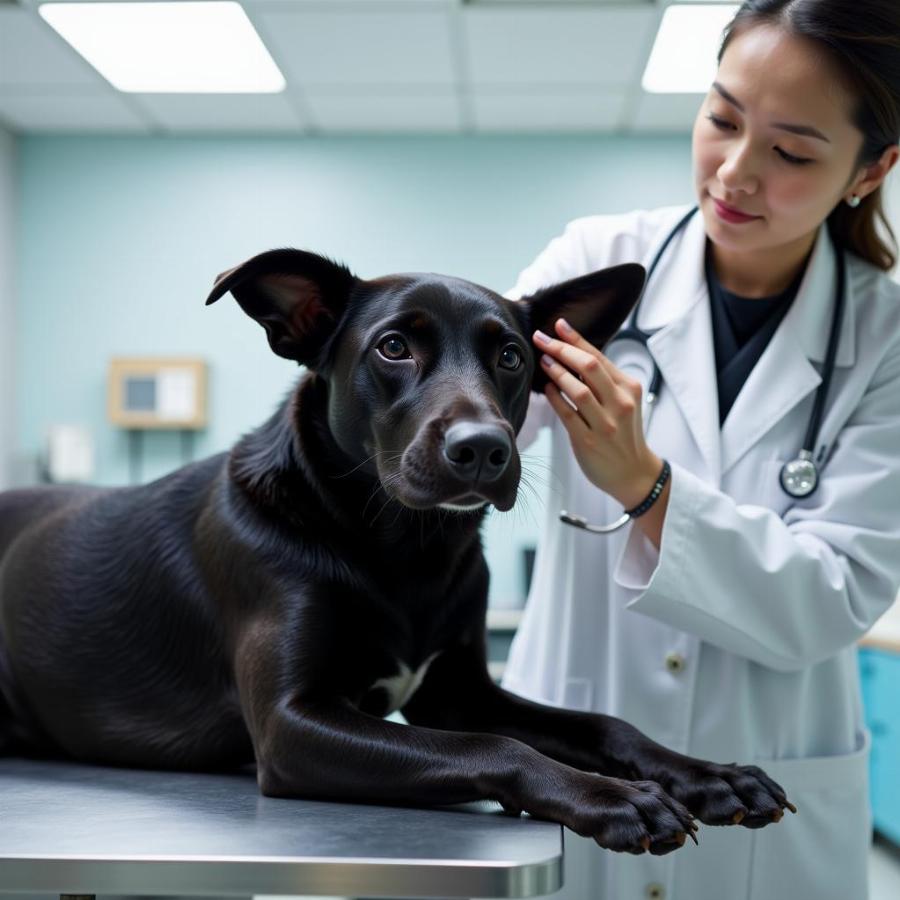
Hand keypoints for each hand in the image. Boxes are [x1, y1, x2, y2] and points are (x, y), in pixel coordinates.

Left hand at [535, 318, 660, 508]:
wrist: (634, 473)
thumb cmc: (624, 434)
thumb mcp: (624, 402)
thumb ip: (603, 381)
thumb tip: (572, 353)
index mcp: (629, 388)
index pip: (599, 356)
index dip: (576, 339)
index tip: (558, 325)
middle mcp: (620, 403)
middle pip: (589, 367)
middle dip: (561, 349)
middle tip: (541, 339)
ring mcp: (605, 424)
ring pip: (577, 389)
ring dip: (557, 372)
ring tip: (543, 361)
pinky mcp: (589, 441)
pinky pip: (567, 414)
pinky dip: (555, 398)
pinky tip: (547, 389)